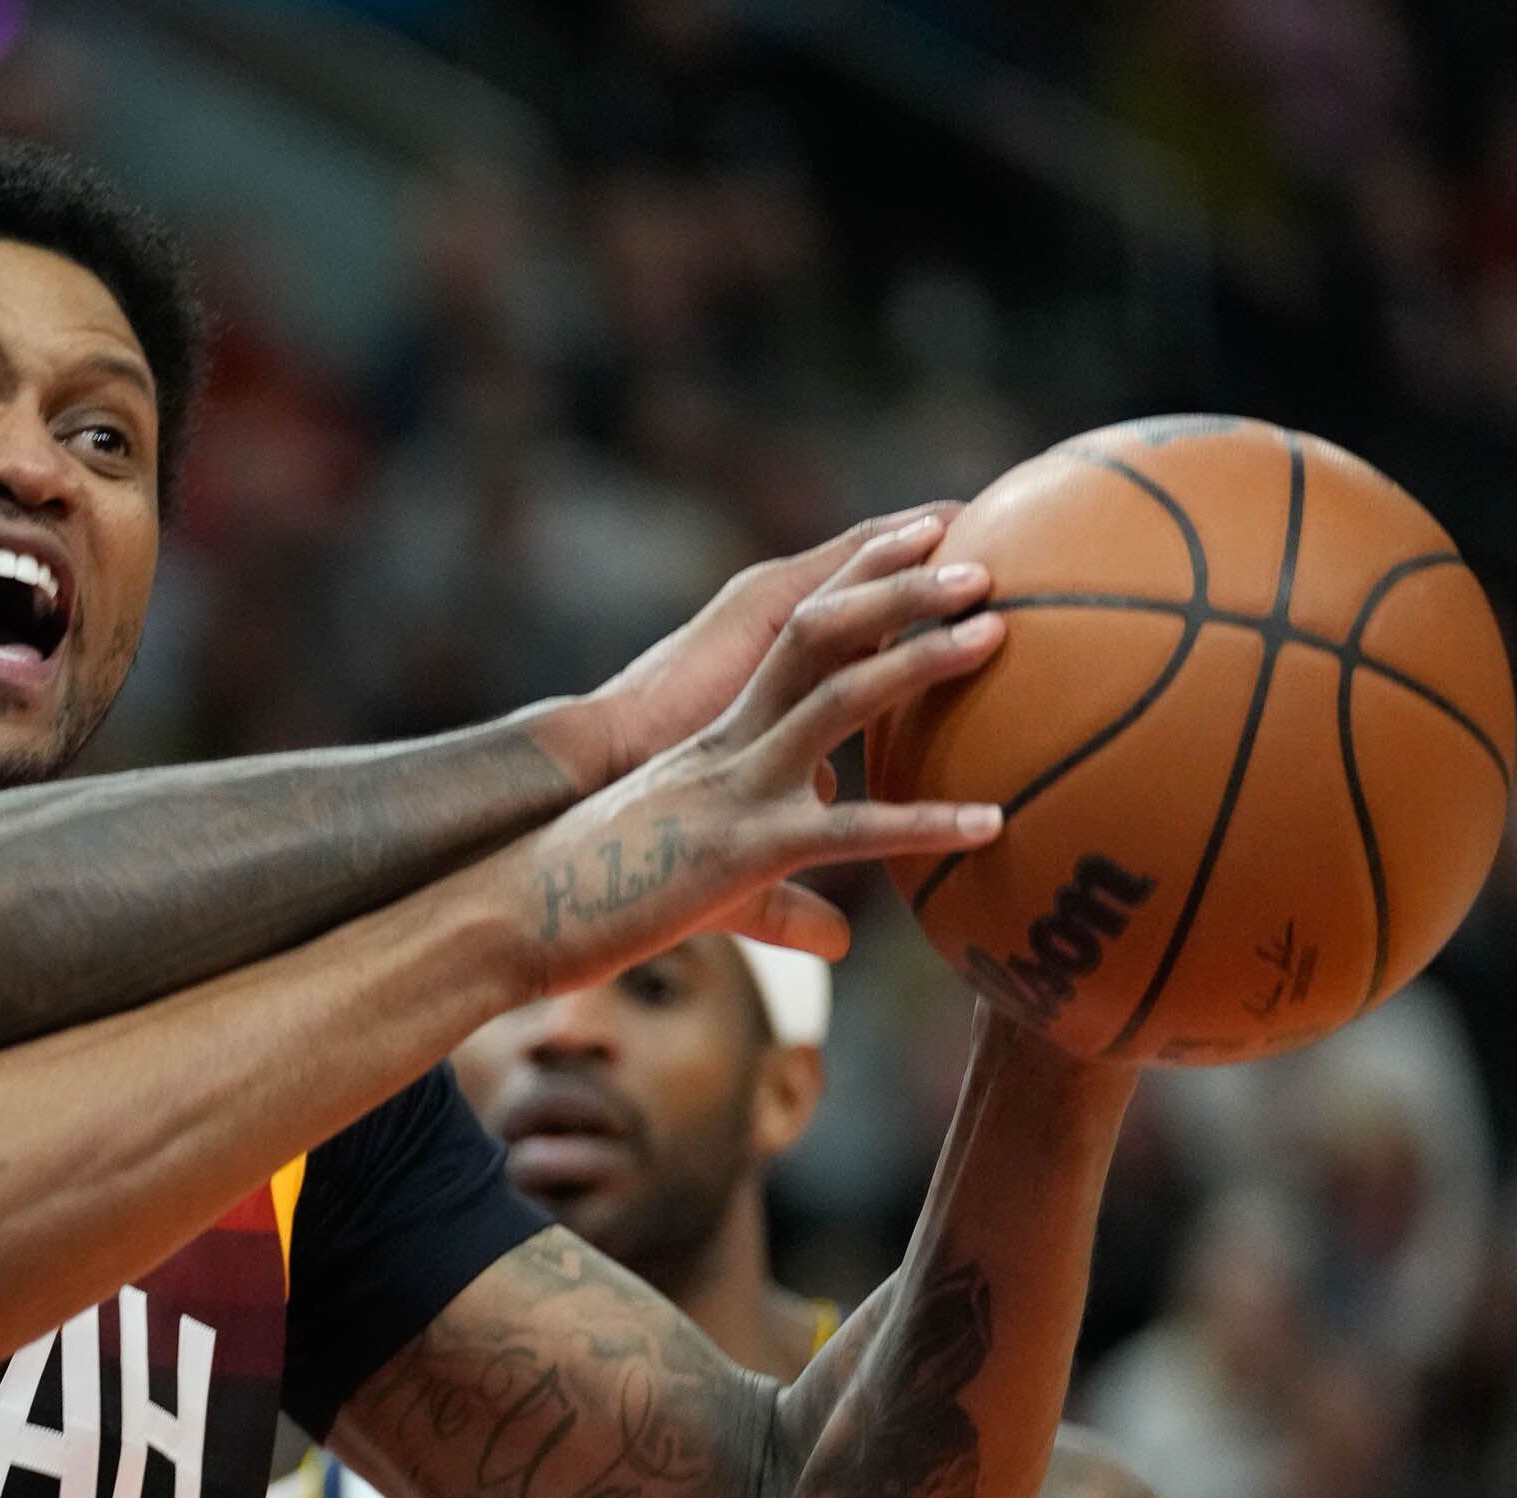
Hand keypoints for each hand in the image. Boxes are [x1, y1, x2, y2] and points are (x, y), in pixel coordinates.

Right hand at [512, 516, 1006, 994]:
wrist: (522, 907)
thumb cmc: (605, 894)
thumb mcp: (711, 885)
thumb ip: (785, 906)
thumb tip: (841, 943)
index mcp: (724, 736)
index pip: (799, 633)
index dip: (861, 577)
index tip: (928, 535)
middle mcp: (733, 742)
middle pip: (823, 635)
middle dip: (901, 588)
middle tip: (985, 562)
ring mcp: (736, 788)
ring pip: (837, 702)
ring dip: (917, 661)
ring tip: (995, 633)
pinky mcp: (740, 849)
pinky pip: (846, 830)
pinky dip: (921, 824)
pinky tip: (990, 825)